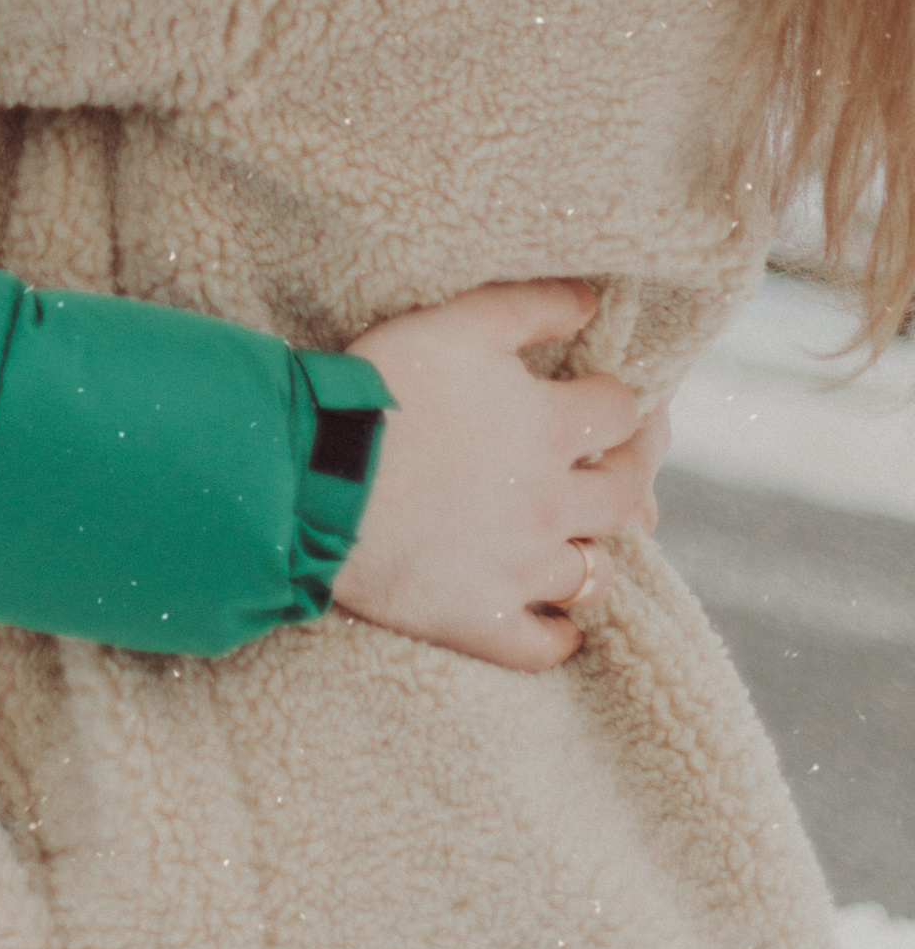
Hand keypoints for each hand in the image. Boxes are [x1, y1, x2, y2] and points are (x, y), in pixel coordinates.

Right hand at [331, 280, 666, 669]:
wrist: (315, 473)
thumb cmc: (385, 386)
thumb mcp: (458, 322)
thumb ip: (531, 306)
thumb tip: (591, 302)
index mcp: (550, 428)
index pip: (620, 411)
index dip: (622, 398)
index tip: (612, 395)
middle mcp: (552, 504)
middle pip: (626, 496)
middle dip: (633, 474)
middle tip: (626, 464)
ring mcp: (520, 570)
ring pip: (593, 575)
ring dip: (595, 553)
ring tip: (584, 539)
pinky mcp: (480, 621)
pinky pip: (542, 646)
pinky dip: (557, 635)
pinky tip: (557, 622)